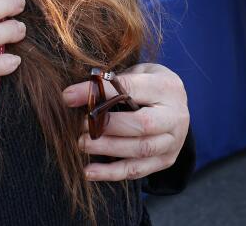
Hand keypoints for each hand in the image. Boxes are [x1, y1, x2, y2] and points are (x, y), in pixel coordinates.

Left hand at [62, 63, 188, 180]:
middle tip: (81, 125)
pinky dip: (111, 173)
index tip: (70, 96)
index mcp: (167, 87)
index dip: (100, 93)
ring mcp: (173, 141)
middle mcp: (175, 116)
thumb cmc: (149, 85)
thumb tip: (72, 95)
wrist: (176, 105)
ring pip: (140, 150)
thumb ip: (111, 81)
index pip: (131, 88)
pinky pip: (138, 170)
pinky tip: (89, 171)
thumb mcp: (136, 73)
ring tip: (83, 144)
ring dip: (107, 149)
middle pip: (142, 125)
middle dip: (107, 127)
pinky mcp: (166, 160)